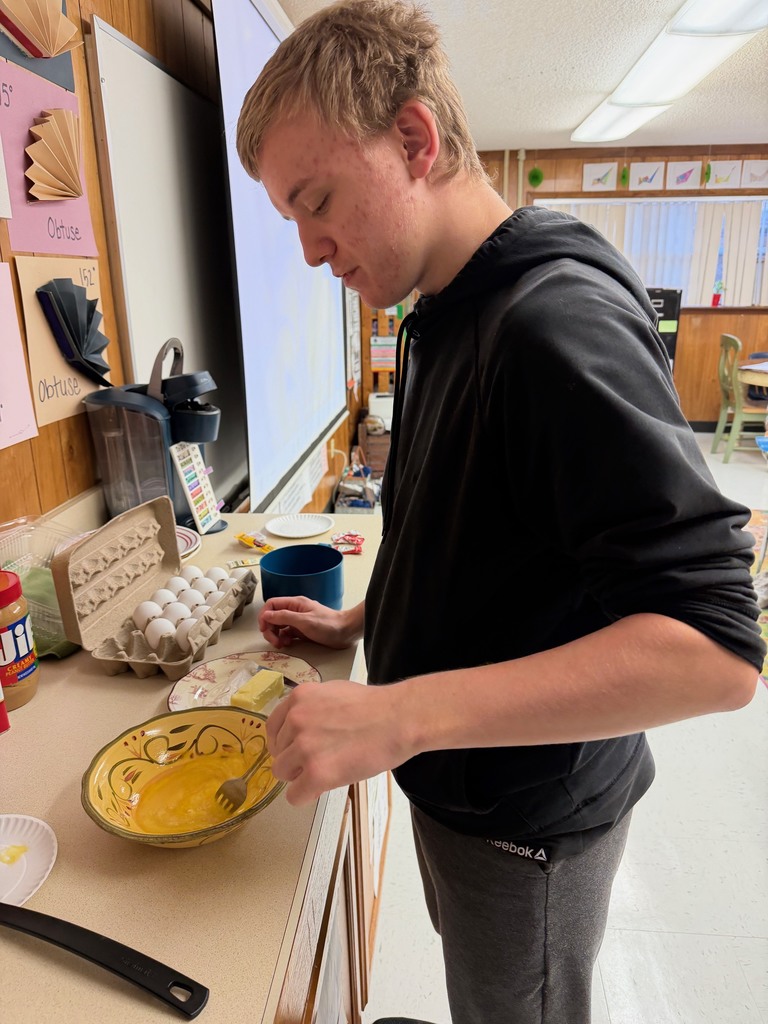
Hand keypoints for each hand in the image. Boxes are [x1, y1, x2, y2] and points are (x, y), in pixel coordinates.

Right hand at [258, 596, 358, 648]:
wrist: (346, 632)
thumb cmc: (328, 625)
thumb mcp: (304, 621)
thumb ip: (284, 617)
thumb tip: (266, 615)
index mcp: (295, 603)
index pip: (272, 605)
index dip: (264, 616)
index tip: (264, 628)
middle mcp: (295, 611)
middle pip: (273, 617)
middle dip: (270, 629)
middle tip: (274, 641)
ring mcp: (298, 621)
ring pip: (279, 627)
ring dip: (276, 636)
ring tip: (281, 644)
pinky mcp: (302, 631)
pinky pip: (287, 634)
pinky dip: (284, 639)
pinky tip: (288, 644)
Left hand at [267, 680, 413, 804]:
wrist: (398, 719)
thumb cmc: (376, 706)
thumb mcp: (334, 693)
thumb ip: (312, 708)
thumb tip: (301, 728)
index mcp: (299, 697)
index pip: (272, 728)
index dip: (285, 743)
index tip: (297, 750)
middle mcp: (296, 720)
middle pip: (277, 753)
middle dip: (295, 760)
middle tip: (321, 760)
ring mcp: (304, 746)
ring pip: (282, 774)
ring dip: (300, 777)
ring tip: (326, 771)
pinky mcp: (316, 772)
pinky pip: (294, 796)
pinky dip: (307, 795)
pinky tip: (323, 787)